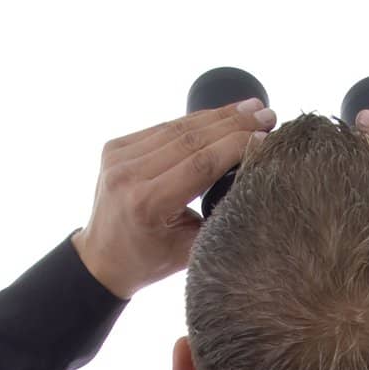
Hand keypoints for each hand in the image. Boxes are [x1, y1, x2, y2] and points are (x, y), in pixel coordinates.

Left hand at [72, 100, 276, 298]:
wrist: (102, 260)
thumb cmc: (151, 261)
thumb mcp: (189, 250)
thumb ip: (217, 218)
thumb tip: (253, 180)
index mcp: (147, 204)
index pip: (200, 164)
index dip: (236, 145)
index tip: (265, 135)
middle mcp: (129, 175)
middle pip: (190, 138)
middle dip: (233, 123)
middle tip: (266, 113)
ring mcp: (119, 157)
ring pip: (178, 127)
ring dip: (217, 116)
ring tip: (250, 107)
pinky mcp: (116, 147)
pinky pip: (163, 128)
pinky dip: (194, 122)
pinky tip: (219, 115)